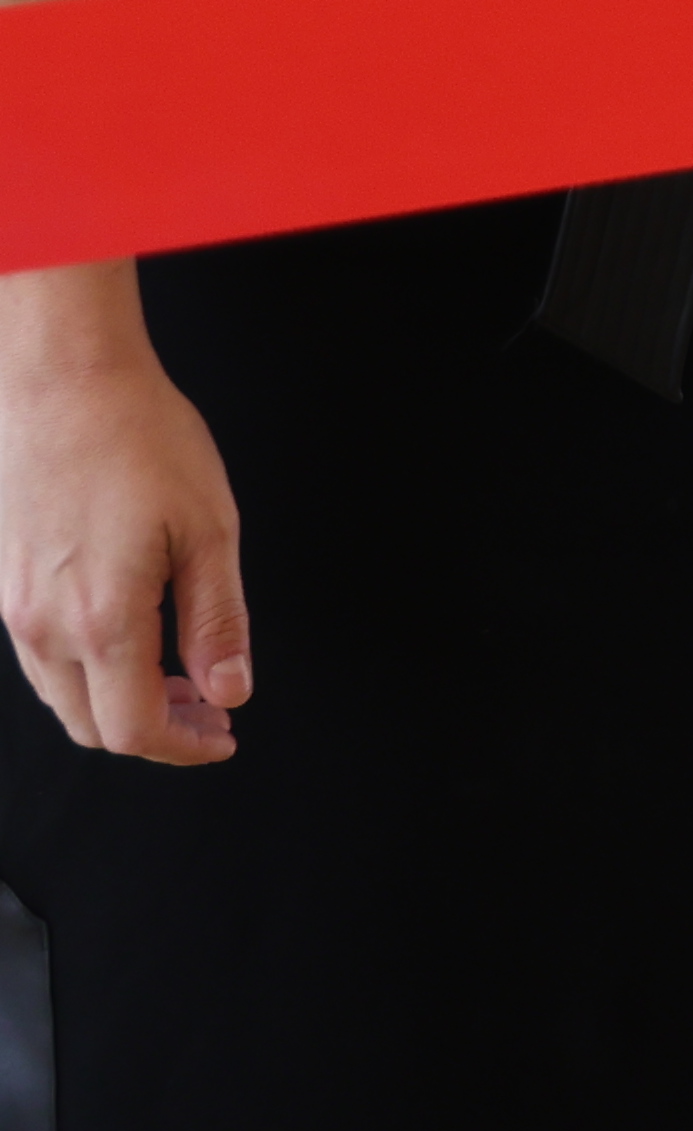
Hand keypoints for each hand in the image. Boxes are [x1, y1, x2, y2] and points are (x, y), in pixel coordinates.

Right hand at [0, 306, 249, 765]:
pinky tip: (136, 642)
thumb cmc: (142, 441)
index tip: (224, 736)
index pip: (135, 727)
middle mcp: (45, 626)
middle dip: (158, 731)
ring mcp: (17, 610)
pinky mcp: (8, 587)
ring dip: (122, 705)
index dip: (184, 747)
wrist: (64, 384)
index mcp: (102, 618)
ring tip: (184, 678)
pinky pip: (45, 661)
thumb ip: (218, 620)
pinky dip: (91, 674)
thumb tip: (233, 691)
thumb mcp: (209, 528)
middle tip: (213, 707)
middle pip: (94, 726)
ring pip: (64, 699)